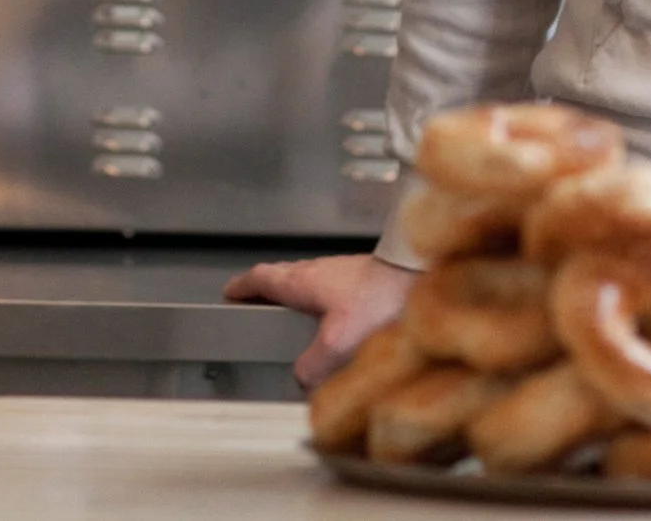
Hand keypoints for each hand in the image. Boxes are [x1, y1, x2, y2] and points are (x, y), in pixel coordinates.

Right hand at [223, 252, 418, 388]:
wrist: (420, 274)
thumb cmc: (381, 298)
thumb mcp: (336, 344)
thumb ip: (311, 367)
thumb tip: (302, 379)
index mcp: (303, 281)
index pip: (262, 278)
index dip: (243, 286)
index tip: (230, 290)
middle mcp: (321, 270)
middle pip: (284, 276)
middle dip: (269, 288)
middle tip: (258, 300)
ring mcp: (345, 272)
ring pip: (312, 281)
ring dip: (300, 295)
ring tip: (299, 316)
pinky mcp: (367, 278)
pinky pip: (336, 288)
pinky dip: (328, 301)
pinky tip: (342, 320)